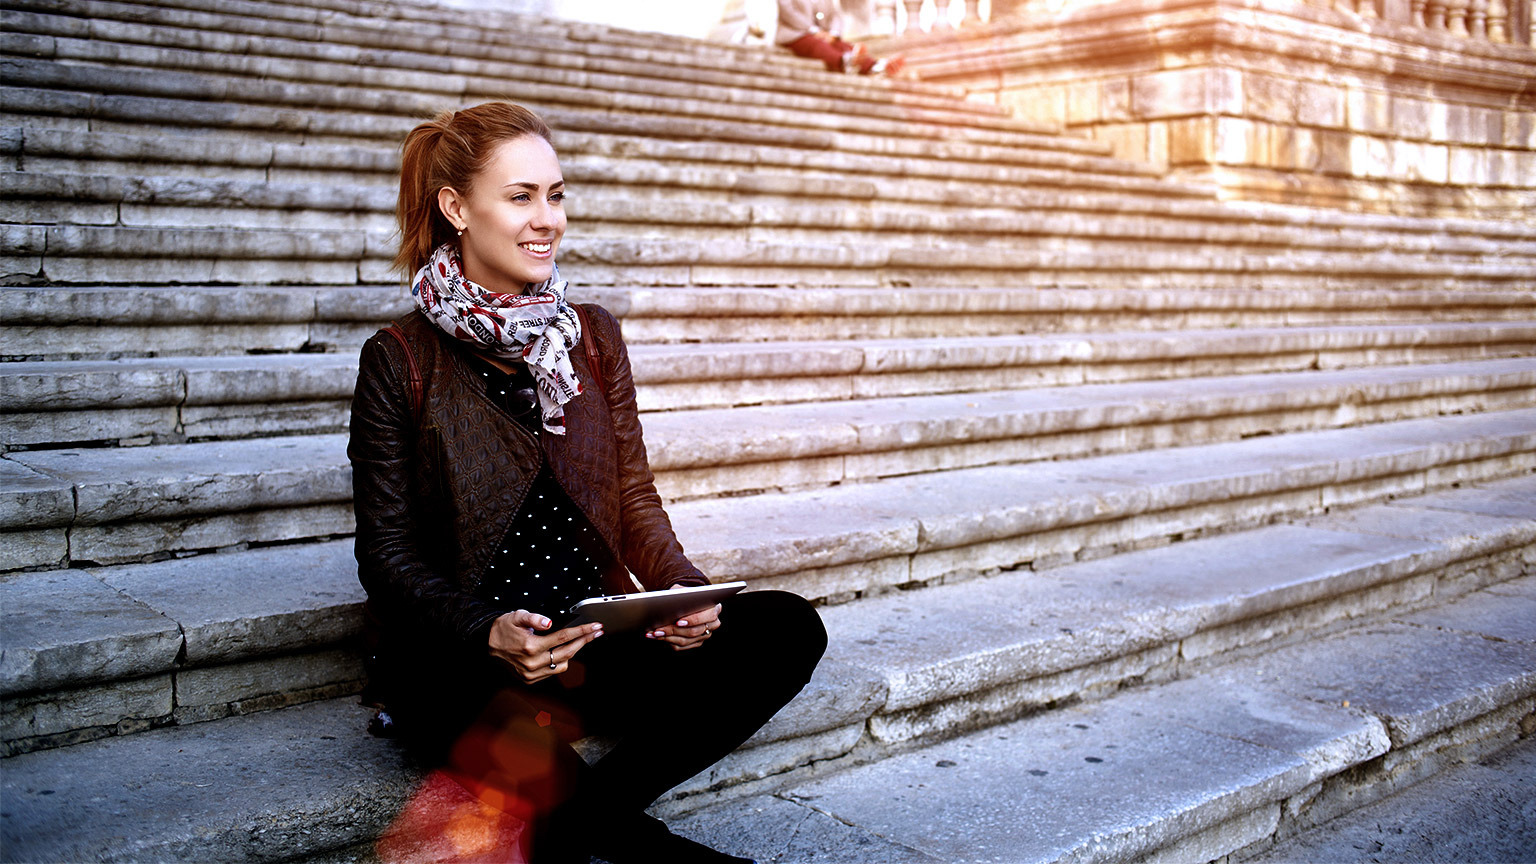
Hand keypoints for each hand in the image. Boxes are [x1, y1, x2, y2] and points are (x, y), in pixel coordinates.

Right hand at [488, 609, 602, 682]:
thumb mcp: (517, 616)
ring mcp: (531, 673)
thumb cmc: (503, 628)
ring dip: (574, 652)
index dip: (582, 631)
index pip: (563, 637)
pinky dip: (560, 661)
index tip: (594, 627)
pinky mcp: (530, 679)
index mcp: (530, 646)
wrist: (486, 643)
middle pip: (568, 652)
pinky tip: (564, 651)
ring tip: (580, 641)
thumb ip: (534, 618)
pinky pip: (552, 672)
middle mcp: (532, 662)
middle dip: (585, 641)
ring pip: (562, 665)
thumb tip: (548, 622)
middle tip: (596, 632)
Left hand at [645, 588, 721, 650]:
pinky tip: (655, 636)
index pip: (708, 616)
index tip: (678, 621)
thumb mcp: (684, 590)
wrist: (686, 602)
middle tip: (658, 629)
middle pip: (694, 631)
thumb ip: (681, 594)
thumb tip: (671, 601)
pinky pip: (680, 646)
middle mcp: (712, 624)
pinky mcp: (695, 643)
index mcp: (714, 609)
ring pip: (685, 641)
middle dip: (674, 631)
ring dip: (667, 637)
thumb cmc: (685, 595)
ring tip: (653, 633)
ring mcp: (704, 635)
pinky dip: (666, 641)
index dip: (693, 620)